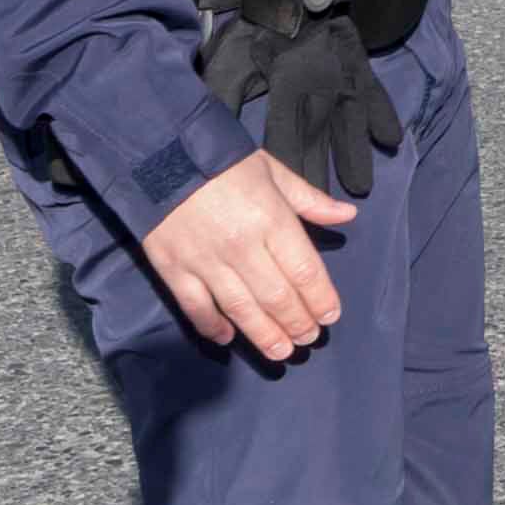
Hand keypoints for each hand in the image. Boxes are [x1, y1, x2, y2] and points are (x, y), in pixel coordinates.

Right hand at [143, 151, 355, 361]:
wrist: (156, 152)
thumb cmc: (221, 161)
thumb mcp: (272, 170)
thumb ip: (309, 199)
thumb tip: (348, 215)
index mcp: (271, 219)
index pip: (304, 270)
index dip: (320, 299)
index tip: (330, 316)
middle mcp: (242, 246)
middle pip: (277, 297)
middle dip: (297, 323)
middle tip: (308, 340)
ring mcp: (205, 261)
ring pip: (241, 310)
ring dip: (264, 336)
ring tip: (282, 352)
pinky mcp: (173, 269)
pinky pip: (196, 307)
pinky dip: (212, 327)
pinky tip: (228, 339)